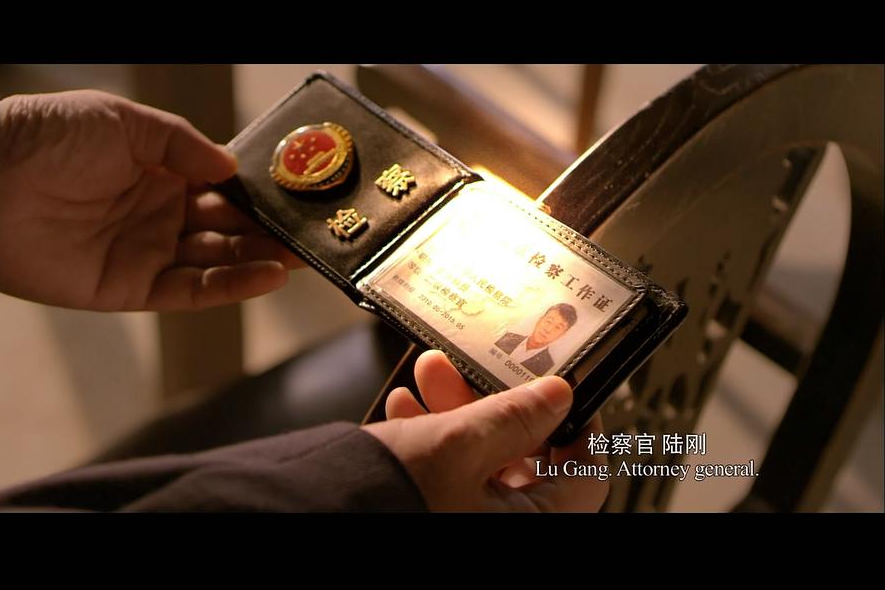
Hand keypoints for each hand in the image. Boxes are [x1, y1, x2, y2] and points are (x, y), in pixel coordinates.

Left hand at [0, 90, 302, 310]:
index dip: (256, 193)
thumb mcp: (123, 120)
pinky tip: (269, 274)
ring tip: (303, 256)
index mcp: (155, 171)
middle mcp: (156, 214)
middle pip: (225, 228)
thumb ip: (182, 143)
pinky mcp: (130, 288)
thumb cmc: (49, 137)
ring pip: (216, 262)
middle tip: (313, 233)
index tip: (297, 195)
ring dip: (260, 260)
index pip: (219, 186)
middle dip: (268, 231)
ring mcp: (145, 252)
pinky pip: (190, 292)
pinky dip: (232, 286)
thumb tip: (231, 169)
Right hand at [363, 350, 608, 511]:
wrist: (313, 515)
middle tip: (476, 366)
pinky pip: (449, 477)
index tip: (559, 385)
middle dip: (494, 403)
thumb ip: (514, 415)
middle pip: (526, 459)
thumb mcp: (458, 443)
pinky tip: (405, 408)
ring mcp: (467, 525)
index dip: (576, 421)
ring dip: (456, 411)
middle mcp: (504, 532)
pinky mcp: (434, 514)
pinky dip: (432, 440)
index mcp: (532, 527)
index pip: (585, 473)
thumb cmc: (391, 498)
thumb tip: (558, 395)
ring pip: (482, 463)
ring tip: (427, 376)